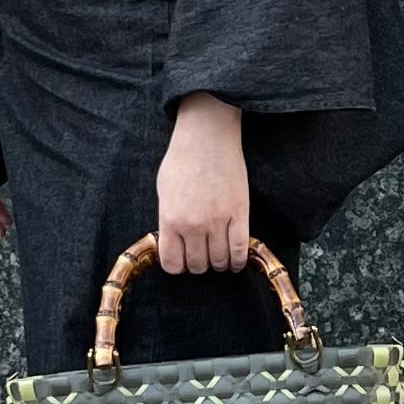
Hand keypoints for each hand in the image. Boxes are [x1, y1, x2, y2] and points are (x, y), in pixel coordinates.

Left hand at [155, 92, 249, 273]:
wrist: (206, 136)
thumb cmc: (182, 160)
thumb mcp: (163, 193)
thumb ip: (167, 221)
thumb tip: (173, 242)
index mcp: (170, 221)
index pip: (172, 264)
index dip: (178, 266)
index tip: (183, 261)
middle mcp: (192, 226)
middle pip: (197, 265)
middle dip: (199, 265)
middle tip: (203, 257)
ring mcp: (217, 220)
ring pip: (219, 261)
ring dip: (219, 264)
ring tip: (219, 258)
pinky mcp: (239, 213)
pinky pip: (240, 249)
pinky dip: (238, 261)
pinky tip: (236, 262)